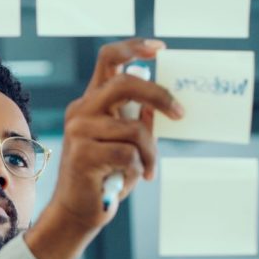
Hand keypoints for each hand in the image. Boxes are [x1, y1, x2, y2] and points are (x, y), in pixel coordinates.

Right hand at [26, 39, 183, 258]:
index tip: (161, 49)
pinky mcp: (82, 154)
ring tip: (148, 168)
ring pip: (134, 128)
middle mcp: (82, 111)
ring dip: (150, 152)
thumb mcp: (128, 142)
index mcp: (92, 102)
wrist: (80, 210)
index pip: (109, 59)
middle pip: (125, 83)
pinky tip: (132, 178)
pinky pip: (128, 154)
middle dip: (159, 96)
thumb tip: (163, 103)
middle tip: (180, 113)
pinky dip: (139, 168)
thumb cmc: (107, 174)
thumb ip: (139, 119)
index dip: (134, 48)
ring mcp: (79, 131)